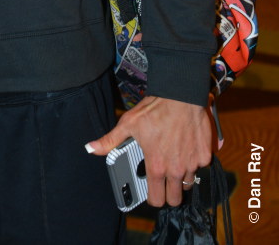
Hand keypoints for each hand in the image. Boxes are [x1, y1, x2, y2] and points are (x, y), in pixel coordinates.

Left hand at [85, 95, 214, 206]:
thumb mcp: (128, 123)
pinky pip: (200, 166)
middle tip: (164, 179)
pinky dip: (194, 160)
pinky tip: (186, 147)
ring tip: (174, 158)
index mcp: (157, 166)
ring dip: (182, 175)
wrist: (181, 95)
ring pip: (188, 182)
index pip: (157, 200)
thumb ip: (110, 141)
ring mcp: (193, 164)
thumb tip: (91, 148)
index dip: (152, 197)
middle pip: (175, 199)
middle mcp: (176, 170)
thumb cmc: (155, 109)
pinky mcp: (206, 155)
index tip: (151, 191)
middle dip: (169, 193)